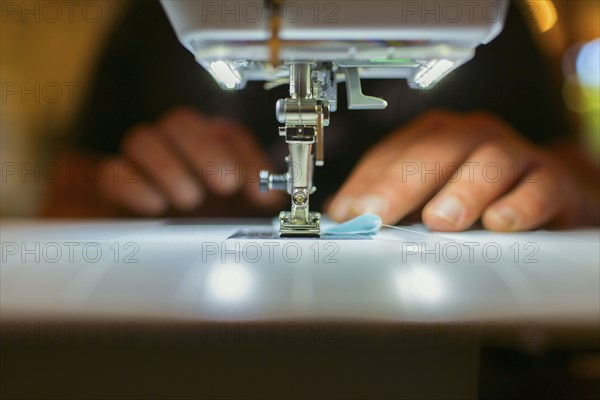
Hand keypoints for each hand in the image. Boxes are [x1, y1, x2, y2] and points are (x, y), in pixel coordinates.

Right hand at [98, 107, 282, 215]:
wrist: (155, 257)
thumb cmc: (204, 230)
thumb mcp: (240, 217)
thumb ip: (259, 203)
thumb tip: (273, 198)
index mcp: (210, 152)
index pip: (228, 134)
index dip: (246, 157)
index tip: (257, 191)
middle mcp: (175, 151)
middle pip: (181, 122)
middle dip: (206, 150)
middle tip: (225, 184)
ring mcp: (140, 166)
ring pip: (142, 138)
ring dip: (169, 167)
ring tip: (189, 200)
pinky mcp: (112, 190)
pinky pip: (113, 172)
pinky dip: (134, 186)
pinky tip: (155, 206)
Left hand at [327, 110, 590, 230]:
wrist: (547, 192)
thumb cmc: (477, 193)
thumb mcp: (428, 194)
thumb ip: (391, 204)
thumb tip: (343, 219)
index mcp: (435, 137)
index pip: (394, 153)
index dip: (368, 181)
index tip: (348, 212)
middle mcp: (472, 137)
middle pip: (435, 151)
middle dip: (401, 183)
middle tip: (377, 215)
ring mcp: (514, 154)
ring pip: (488, 162)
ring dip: (461, 190)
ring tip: (439, 220)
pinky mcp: (552, 180)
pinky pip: (538, 187)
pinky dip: (520, 204)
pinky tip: (499, 222)